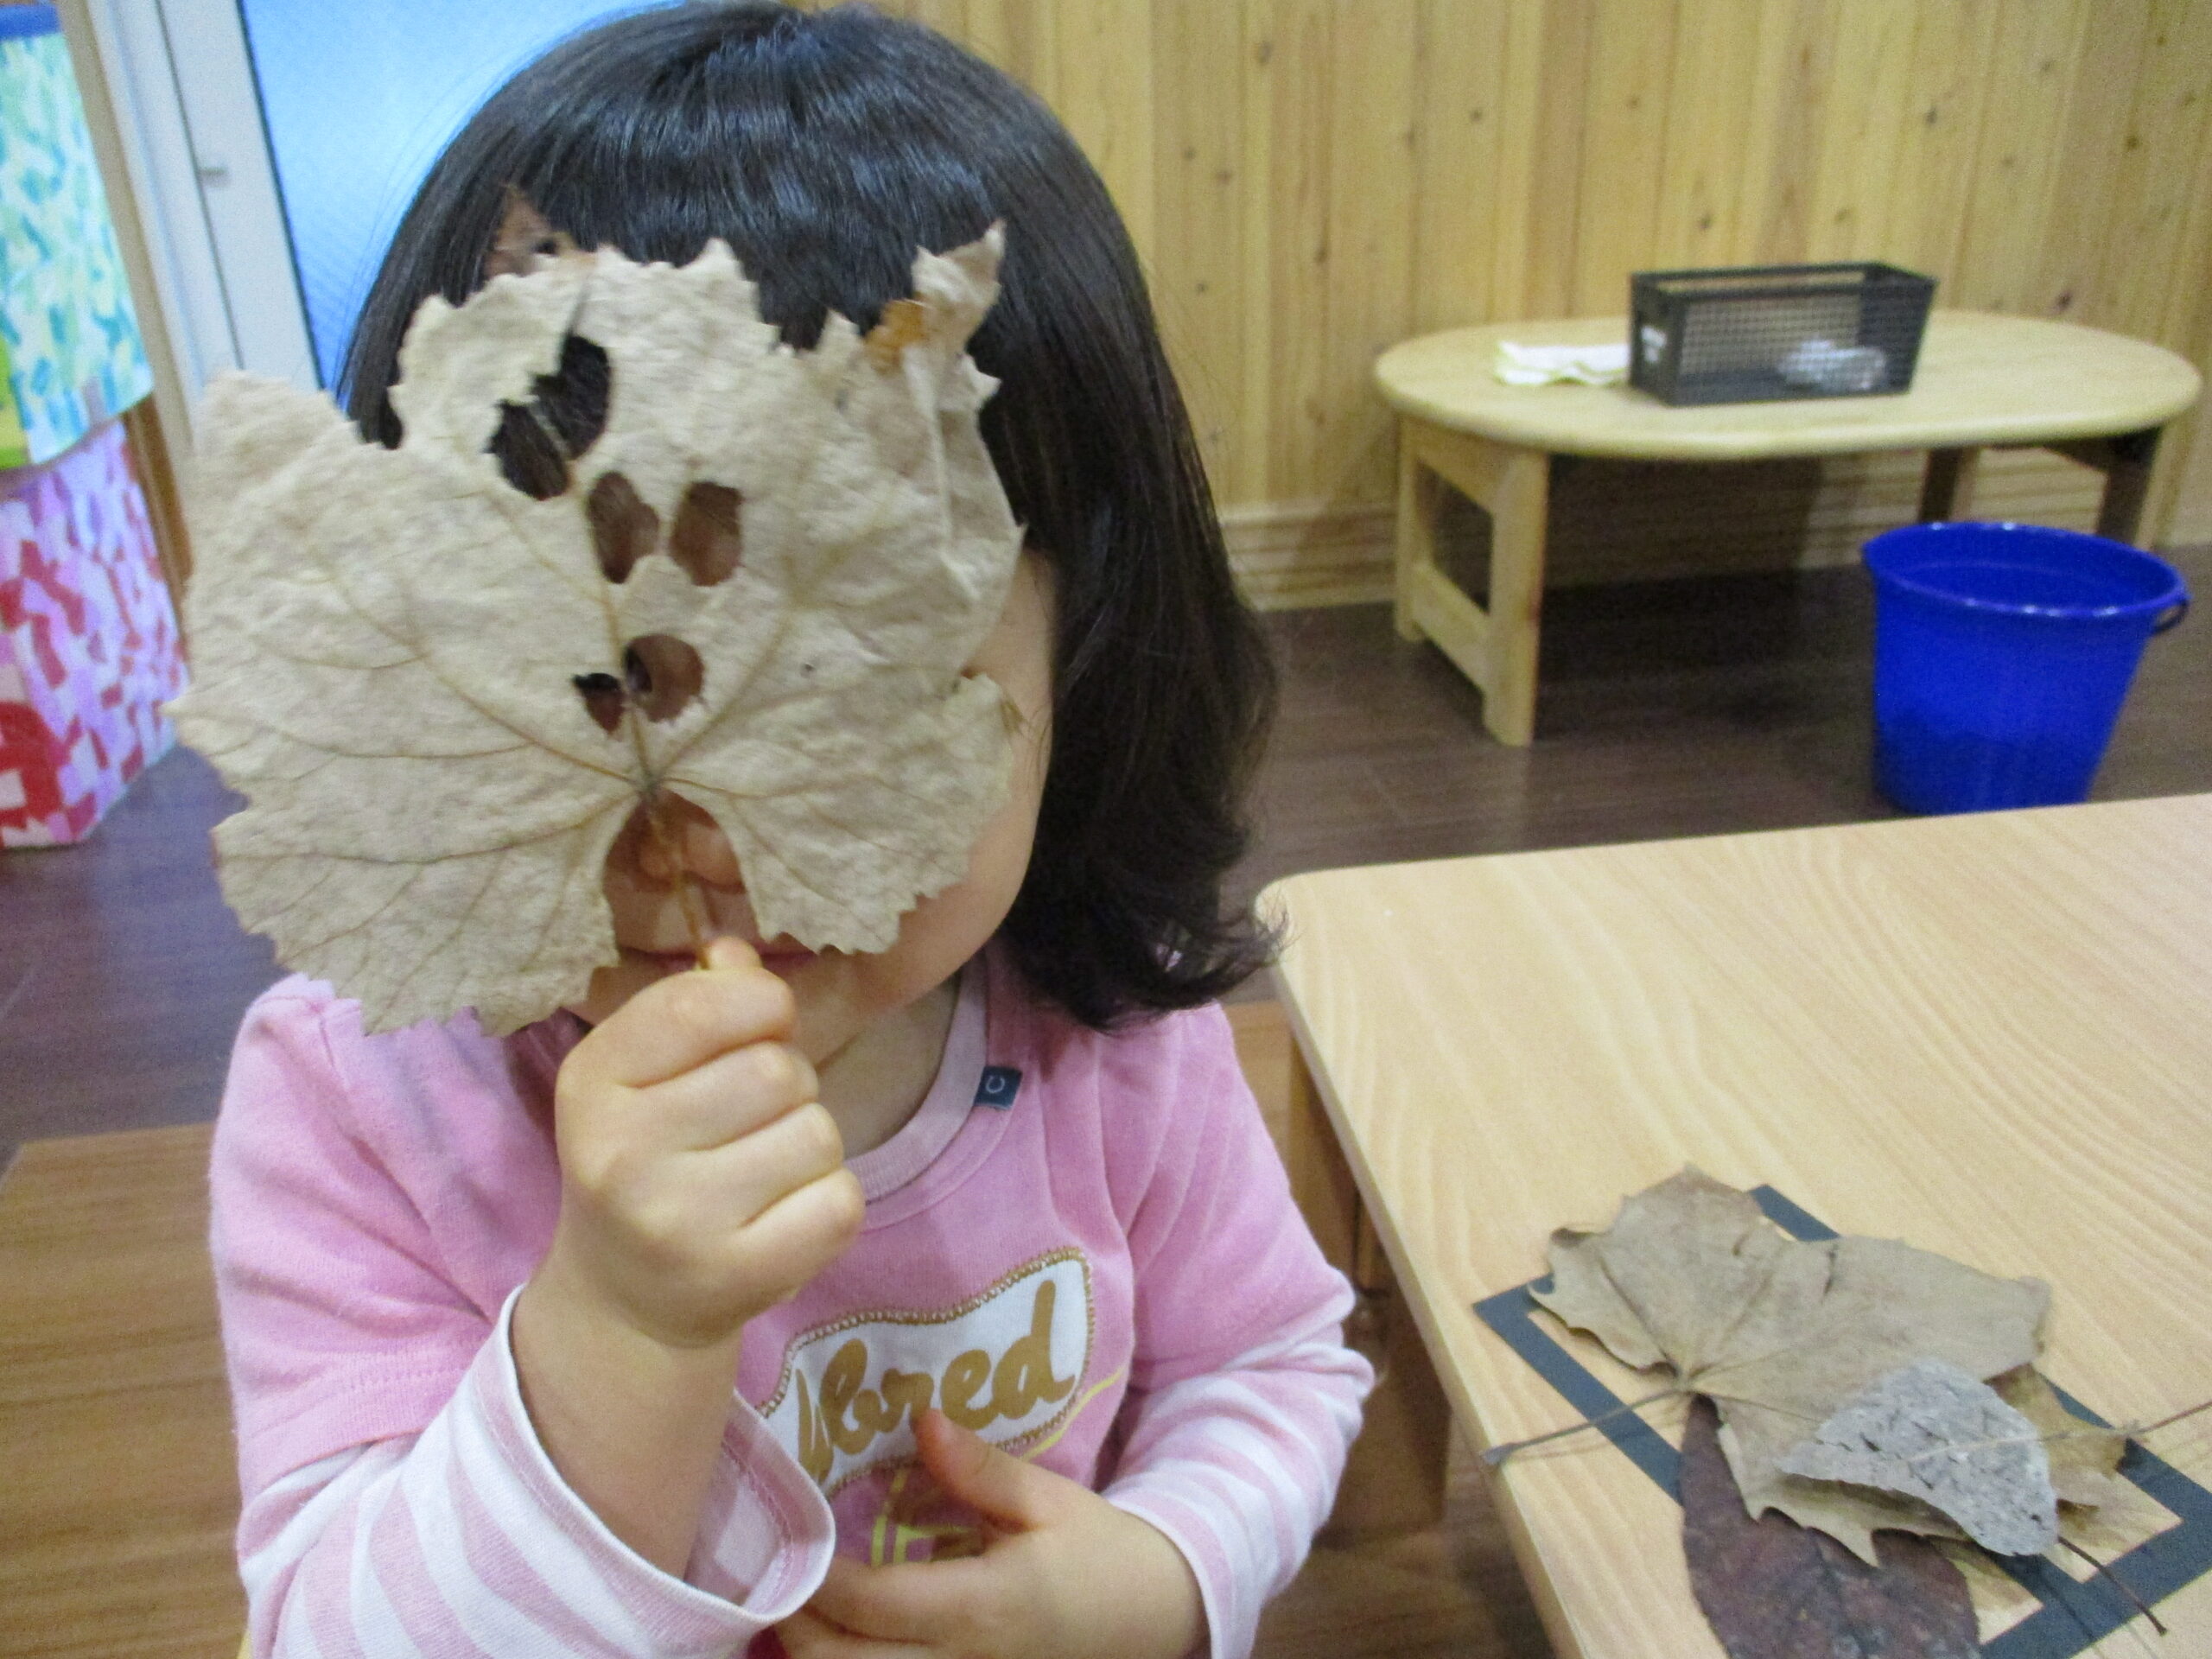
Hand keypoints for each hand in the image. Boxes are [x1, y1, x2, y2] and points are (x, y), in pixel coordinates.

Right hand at [537, 936, 865, 1350]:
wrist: (625, 1301)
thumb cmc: (649, 1161)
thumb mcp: (641, 1074)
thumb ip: (693, 1004)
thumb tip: (738, 953)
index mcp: (592, 1083)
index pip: (700, 1005)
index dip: (758, 1002)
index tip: (760, 1023)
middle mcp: (623, 1156)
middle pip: (775, 1069)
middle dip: (788, 1081)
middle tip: (753, 1118)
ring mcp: (679, 1224)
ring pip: (816, 1132)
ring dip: (808, 1142)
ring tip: (762, 1170)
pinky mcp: (740, 1277)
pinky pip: (840, 1199)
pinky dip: (829, 1199)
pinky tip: (783, 1214)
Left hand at [777, 1410, 1204, 1658]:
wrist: (1152, 1619)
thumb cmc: (1097, 1554)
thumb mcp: (1048, 1501)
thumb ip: (979, 1469)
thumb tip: (921, 1418)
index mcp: (983, 1609)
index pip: (873, 1604)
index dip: (819, 1576)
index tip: (791, 1534)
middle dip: (796, 1623)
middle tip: (776, 1569)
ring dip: (816, 1651)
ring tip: (798, 1601)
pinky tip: (842, 1632)